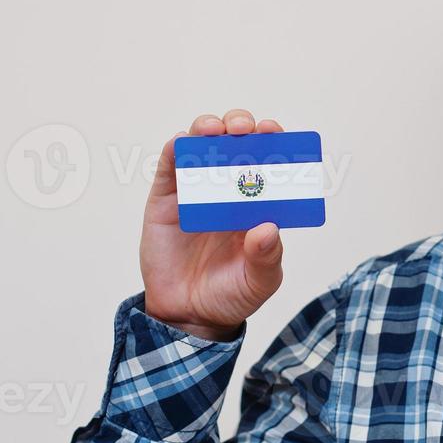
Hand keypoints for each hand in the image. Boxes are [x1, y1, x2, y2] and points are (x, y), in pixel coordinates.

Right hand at [139, 109, 286, 341]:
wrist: (188, 316)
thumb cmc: (230, 295)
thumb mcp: (259, 282)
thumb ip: (267, 258)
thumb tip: (268, 228)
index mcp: (258, 202)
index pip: (269, 161)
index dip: (273, 142)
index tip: (275, 133)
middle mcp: (228, 189)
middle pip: (236, 142)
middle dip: (242, 126)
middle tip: (245, 129)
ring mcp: (196, 190)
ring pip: (202, 145)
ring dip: (208, 128)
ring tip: (215, 130)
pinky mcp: (167, 199)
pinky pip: (169, 165)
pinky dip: (176, 147)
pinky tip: (183, 143)